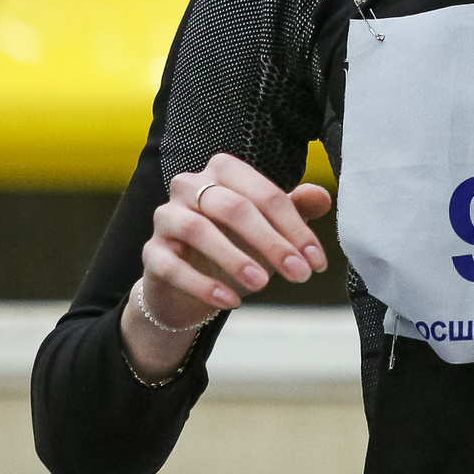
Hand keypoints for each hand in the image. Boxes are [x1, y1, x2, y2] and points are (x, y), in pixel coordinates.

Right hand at [119, 154, 332, 379]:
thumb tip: (323, 197)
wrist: (189, 285)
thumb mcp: (268, 230)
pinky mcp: (151, 252)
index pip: (264, 194)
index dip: (294, 227)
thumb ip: (294, 210)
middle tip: (299, 273)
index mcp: (223, 171)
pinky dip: (204, 285)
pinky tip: (231, 301)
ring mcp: (165, 217)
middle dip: (271, 242)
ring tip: (263, 284)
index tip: (317, 261)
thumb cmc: (234, 246)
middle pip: (234, 207)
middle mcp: (189, 186)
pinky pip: (173, 265)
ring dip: (235, 258)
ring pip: (198, 229)